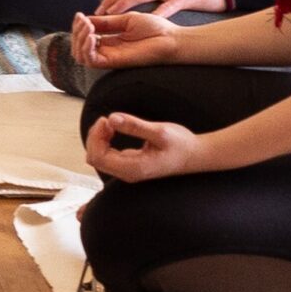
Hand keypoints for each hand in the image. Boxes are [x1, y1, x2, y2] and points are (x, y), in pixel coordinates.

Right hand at [71, 8, 184, 71]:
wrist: (171, 38)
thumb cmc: (154, 28)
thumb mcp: (126, 19)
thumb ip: (106, 22)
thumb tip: (86, 20)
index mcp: (110, 40)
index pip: (84, 37)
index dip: (78, 26)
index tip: (80, 14)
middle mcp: (108, 50)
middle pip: (78, 47)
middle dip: (76, 32)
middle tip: (83, 20)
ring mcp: (110, 57)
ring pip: (81, 56)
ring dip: (79, 39)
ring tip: (88, 26)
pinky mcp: (115, 62)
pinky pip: (92, 60)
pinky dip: (87, 47)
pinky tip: (93, 36)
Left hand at [84, 111, 204, 182]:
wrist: (195, 154)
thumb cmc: (181, 144)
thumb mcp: (159, 131)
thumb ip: (134, 125)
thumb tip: (111, 119)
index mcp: (133, 168)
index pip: (98, 157)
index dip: (96, 137)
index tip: (106, 120)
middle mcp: (128, 173)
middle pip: (95, 158)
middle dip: (95, 137)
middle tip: (107, 120)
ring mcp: (129, 170)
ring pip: (100, 157)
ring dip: (99, 138)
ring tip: (110, 123)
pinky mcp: (131, 164)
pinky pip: (108, 155)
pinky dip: (105, 141)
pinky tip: (114, 129)